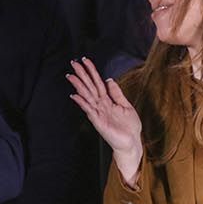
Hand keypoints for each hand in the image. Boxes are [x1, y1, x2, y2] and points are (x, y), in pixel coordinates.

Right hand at [67, 57, 143, 186]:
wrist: (132, 143)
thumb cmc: (129, 127)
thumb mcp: (126, 105)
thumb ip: (117, 93)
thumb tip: (109, 80)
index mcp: (107, 101)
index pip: (97, 82)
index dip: (91, 71)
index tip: (85, 60)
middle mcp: (101, 105)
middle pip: (90, 87)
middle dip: (82, 74)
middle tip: (73, 63)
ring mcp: (98, 113)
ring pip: (87, 96)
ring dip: (79, 85)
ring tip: (71, 76)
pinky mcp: (98, 122)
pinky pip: (89, 110)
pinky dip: (82, 102)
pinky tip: (75, 95)